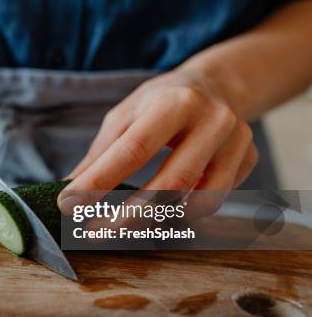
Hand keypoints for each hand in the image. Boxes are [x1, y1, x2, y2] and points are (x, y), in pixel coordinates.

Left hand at [58, 68, 257, 210]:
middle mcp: (212, 121)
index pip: (133, 150)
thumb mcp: (126, 116)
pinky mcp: (249, 161)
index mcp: (174, 103)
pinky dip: (183, 214)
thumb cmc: (162, 102)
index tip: (69, 205)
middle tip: (93, 231)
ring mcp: (236, 143)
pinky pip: (215, 201)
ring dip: (154, 222)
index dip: (99, 182)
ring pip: (197, 202)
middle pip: (169, 185)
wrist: (217, 85)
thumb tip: (67, 192)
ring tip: (121, 225)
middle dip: (126, 216)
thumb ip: (100, 155)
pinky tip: (160, 214)